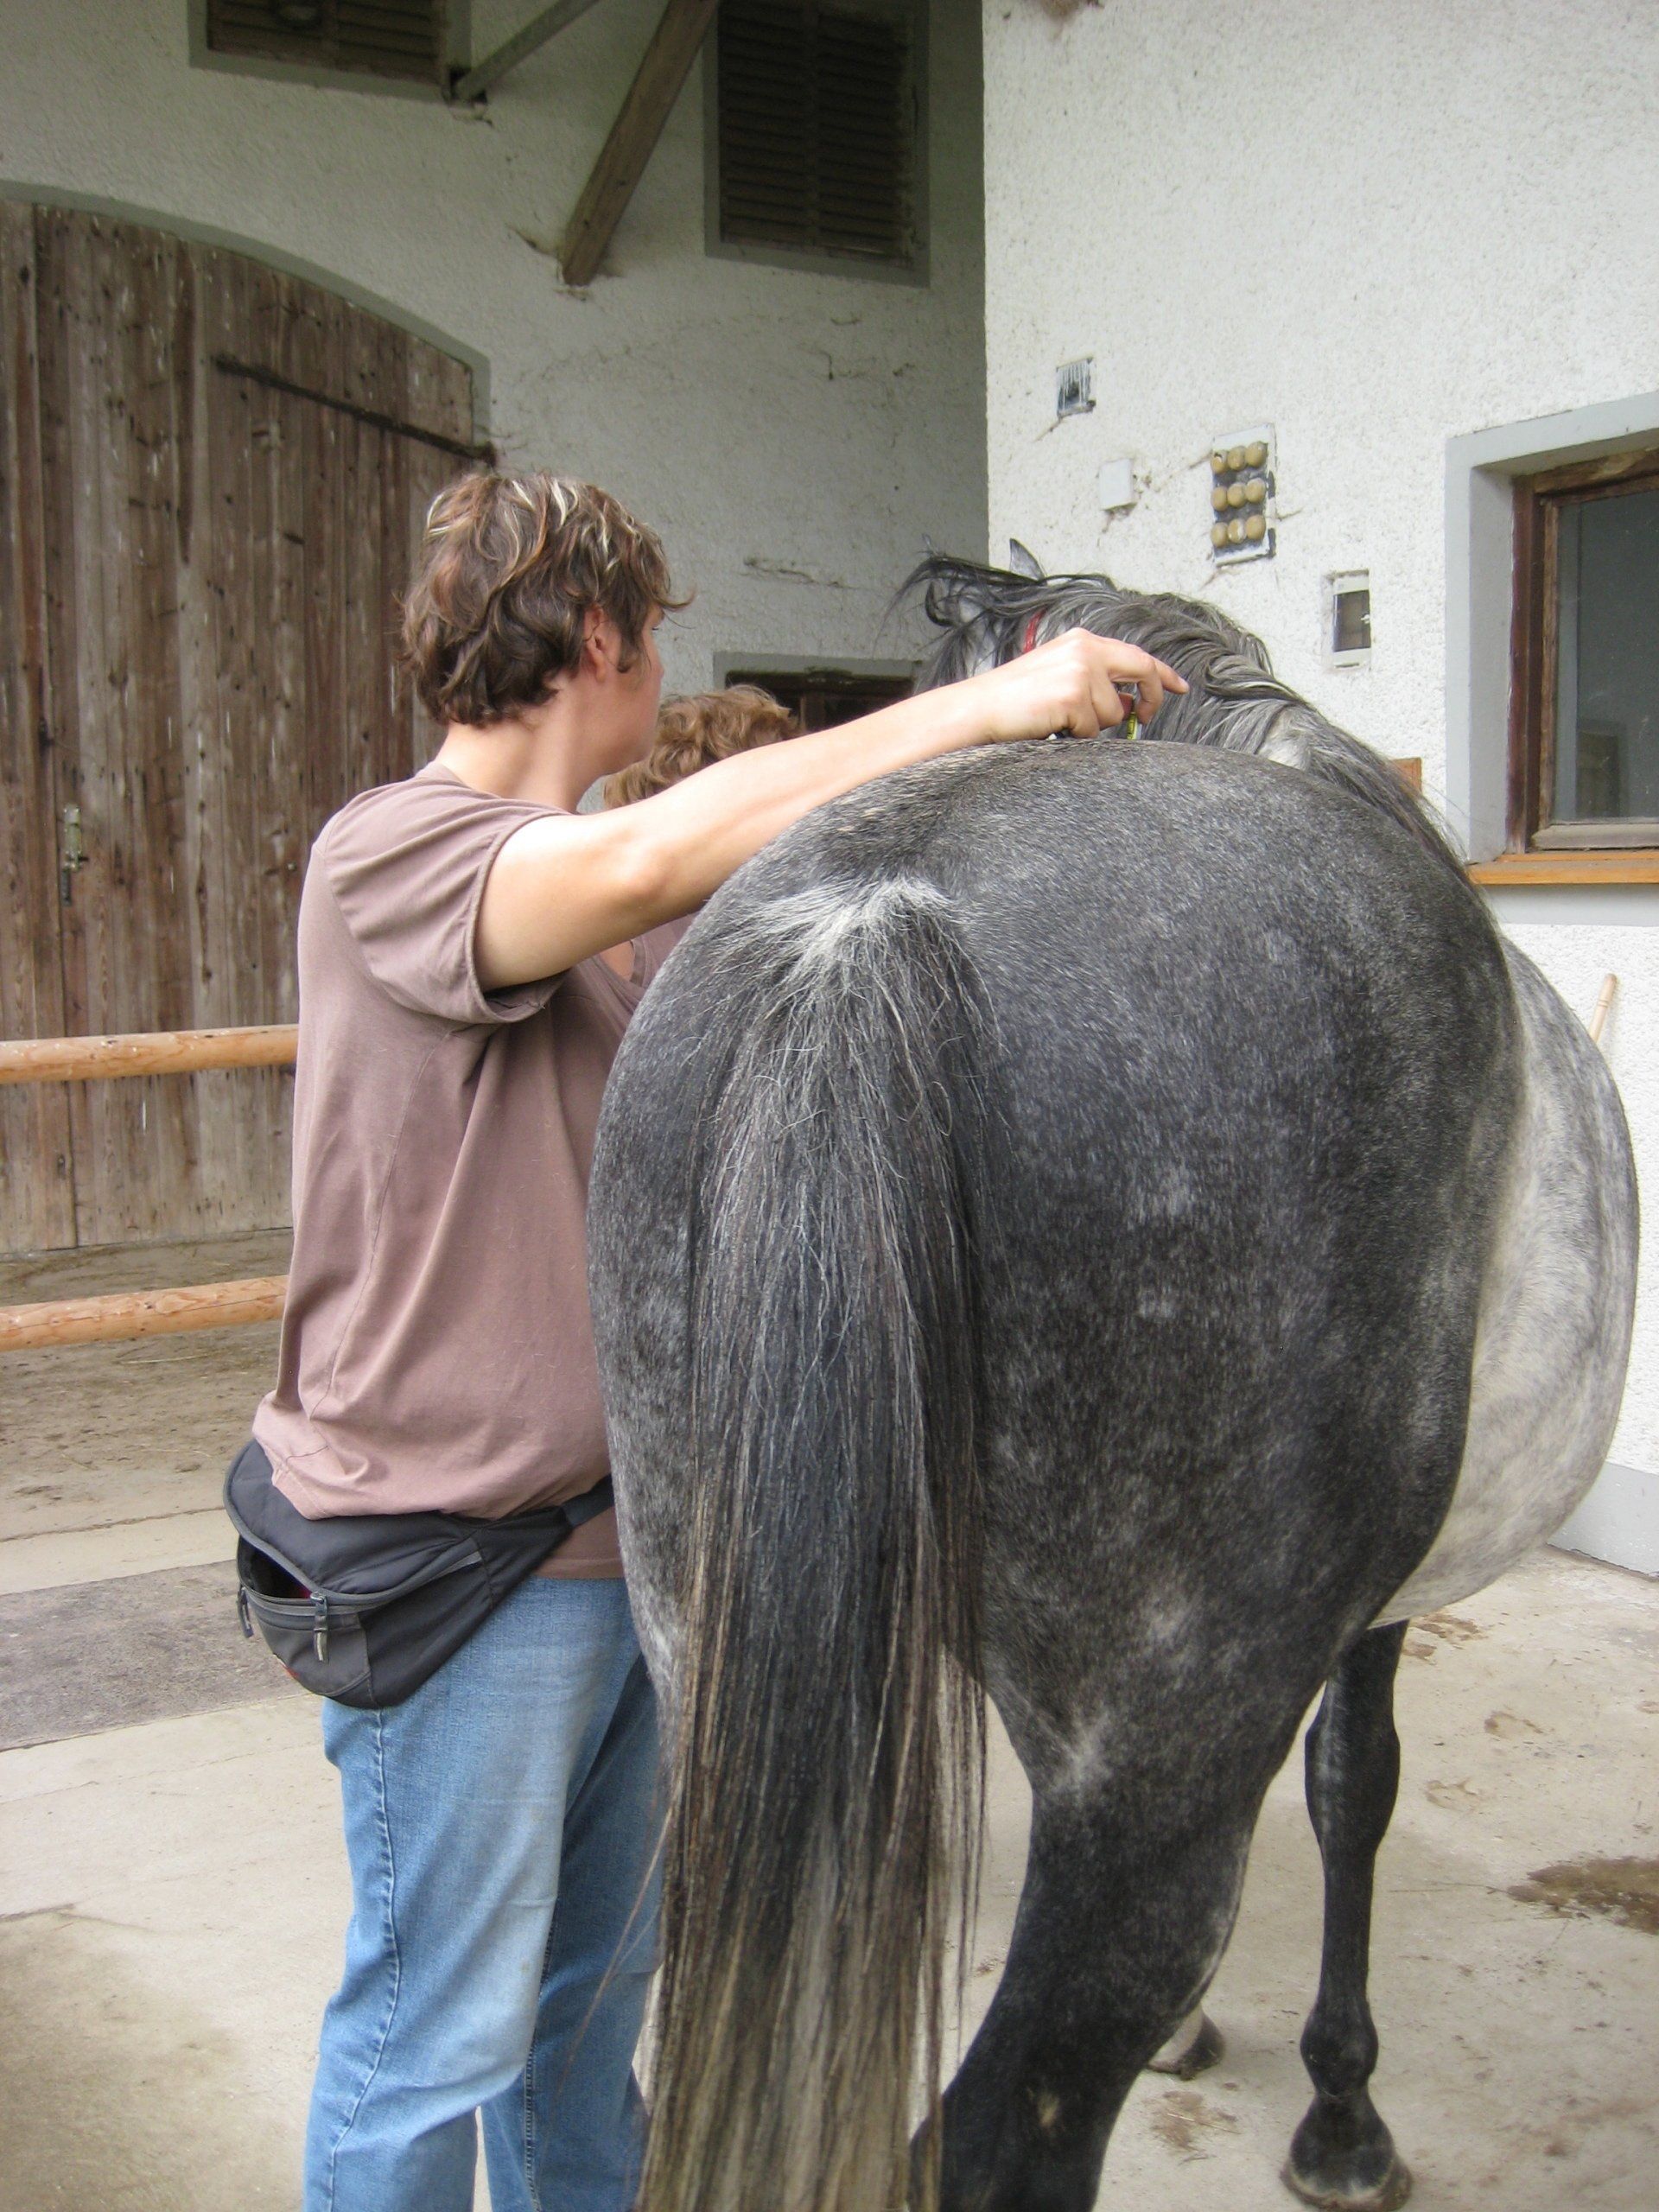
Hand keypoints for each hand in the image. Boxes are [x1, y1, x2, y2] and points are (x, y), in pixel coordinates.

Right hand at [958, 628, 1187, 743]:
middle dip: (1151, 696)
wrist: (978, 710)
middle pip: (1141, 670)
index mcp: (1081, 641)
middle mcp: (1085, 648)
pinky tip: (1050, 726)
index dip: (1160, 673)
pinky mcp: (1074, 694)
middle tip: (1146, 717)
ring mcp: (1081, 670)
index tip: (1179, 687)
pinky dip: (1074, 736)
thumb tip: (1129, 703)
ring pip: (1113, 712)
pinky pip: (1092, 729)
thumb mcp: (1059, 682)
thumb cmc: (1013, 701)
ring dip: (1091, 726)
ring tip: (1057, 720)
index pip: (1135, 655)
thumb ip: (1096, 685)